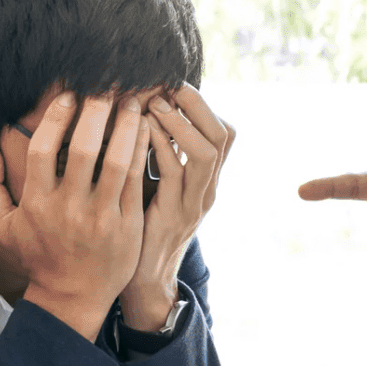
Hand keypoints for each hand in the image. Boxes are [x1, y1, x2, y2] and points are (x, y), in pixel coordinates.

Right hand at [0, 92, 149, 339]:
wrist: (72, 296)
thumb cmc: (37, 255)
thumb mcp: (1, 227)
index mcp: (37, 203)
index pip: (43, 150)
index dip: (56, 117)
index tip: (69, 95)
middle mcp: (69, 209)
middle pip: (84, 149)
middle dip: (96, 111)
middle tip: (107, 87)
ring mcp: (101, 217)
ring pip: (117, 160)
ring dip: (126, 125)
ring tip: (132, 101)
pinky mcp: (127, 224)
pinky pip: (136, 179)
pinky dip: (141, 150)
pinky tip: (145, 128)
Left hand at [119, 84, 234, 330]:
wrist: (143, 279)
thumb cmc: (143, 226)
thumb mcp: (158, 185)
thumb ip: (160, 156)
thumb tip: (145, 113)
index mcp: (207, 179)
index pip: (225, 132)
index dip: (204, 105)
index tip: (174, 85)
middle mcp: (208, 189)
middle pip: (224, 135)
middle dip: (198, 105)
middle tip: (170, 86)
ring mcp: (194, 204)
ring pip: (207, 153)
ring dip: (180, 123)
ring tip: (156, 104)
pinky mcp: (173, 216)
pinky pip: (174, 175)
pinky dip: (160, 147)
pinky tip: (141, 132)